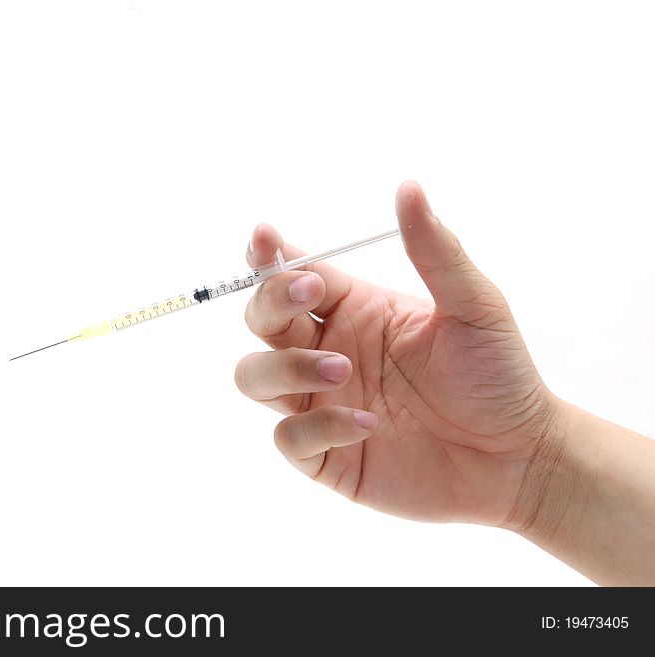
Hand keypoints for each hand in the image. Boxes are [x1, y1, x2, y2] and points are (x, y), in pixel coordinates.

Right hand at [235, 181, 557, 525]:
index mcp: (354, 309)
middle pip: (260, 319)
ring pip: (254, 376)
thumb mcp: (475, 306)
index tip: (267, 239)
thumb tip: (410, 187)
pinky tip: (369, 425)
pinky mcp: (325, 455)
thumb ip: (436, 251)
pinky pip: (287, 438)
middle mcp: (327, 351)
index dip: (269, 257)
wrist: (519, 458)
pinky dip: (318, 428)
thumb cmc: (500, 376)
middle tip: (311, 297)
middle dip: (271, 303)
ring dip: (286, 367)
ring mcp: (321, 403)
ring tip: (342, 370)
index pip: (292, 275)